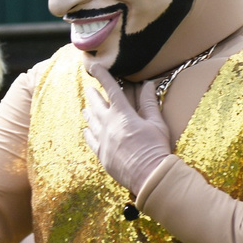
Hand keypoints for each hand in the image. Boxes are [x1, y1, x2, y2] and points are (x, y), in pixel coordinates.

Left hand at [82, 63, 172, 197]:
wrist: (149, 175)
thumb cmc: (156, 148)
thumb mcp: (156, 123)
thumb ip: (149, 103)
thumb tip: (147, 84)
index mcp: (123, 115)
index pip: (111, 89)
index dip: (102, 76)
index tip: (94, 67)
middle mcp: (109, 125)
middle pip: (97, 105)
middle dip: (93, 95)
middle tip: (89, 89)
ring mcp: (103, 140)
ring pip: (91, 122)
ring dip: (89, 113)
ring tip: (86, 108)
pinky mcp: (102, 154)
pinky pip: (90, 140)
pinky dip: (87, 132)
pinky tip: (86, 130)